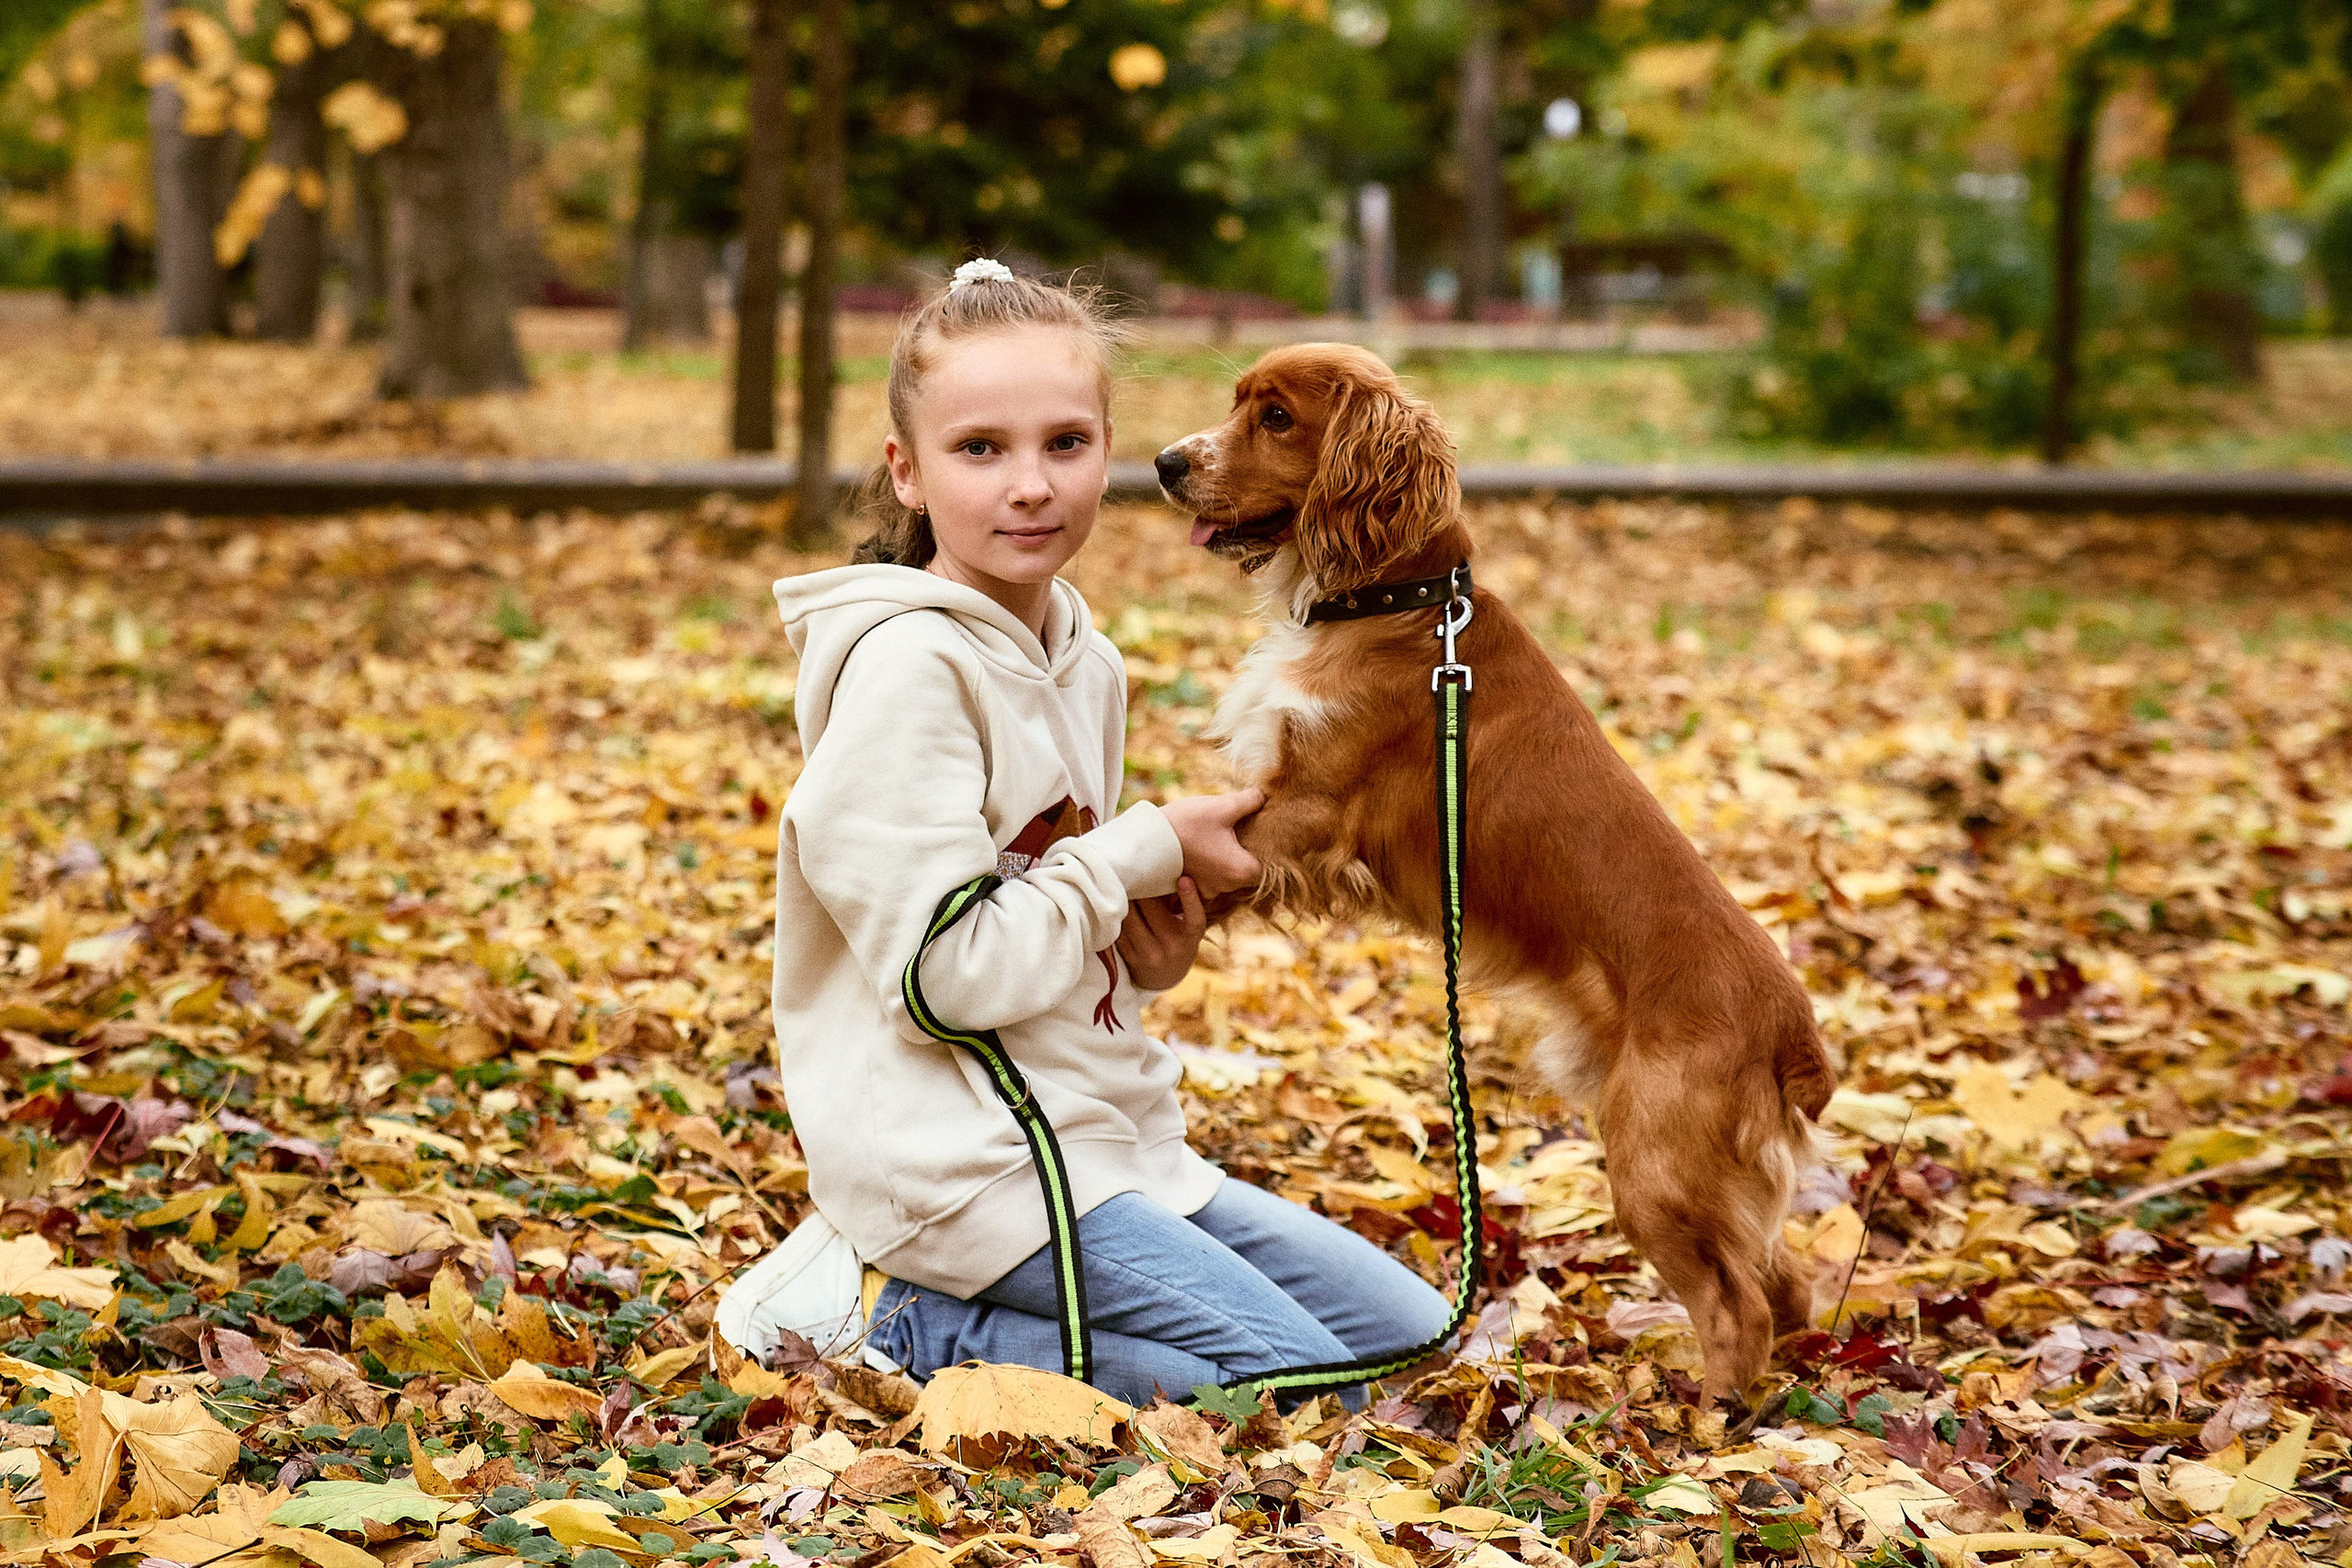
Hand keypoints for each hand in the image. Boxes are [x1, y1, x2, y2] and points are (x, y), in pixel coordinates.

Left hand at [1116, 876, 1207, 991]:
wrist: (1165, 978)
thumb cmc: (1179, 943)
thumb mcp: (1188, 929)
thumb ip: (1182, 907)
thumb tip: (1164, 871)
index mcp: (1190, 936)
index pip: (1194, 916)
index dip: (1190, 898)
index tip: (1184, 879)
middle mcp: (1172, 946)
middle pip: (1150, 907)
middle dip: (1141, 886)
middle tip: (1134, 866)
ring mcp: (1150, 953)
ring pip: (1130, 917)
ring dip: (1124, 897)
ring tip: (1120, 878)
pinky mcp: (1131, 957)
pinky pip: (1119, 929)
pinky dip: (1115, 914)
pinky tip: (1112, 901)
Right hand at [1159, 787, 1262, 897]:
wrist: (1143, 840)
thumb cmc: (1186, 824)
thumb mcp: (1222, 806)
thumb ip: (1250, 801)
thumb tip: (1264, 797)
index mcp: (1240, 871)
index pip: (1264, 865)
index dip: (1260, 847)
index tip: (1250, 830)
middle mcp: (1225, 888)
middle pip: (1244, 870)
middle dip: (1239, 850)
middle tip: (1229, 828)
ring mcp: (1205, 891)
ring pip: (1224, 873)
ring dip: (1221, 857)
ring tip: (1209, 835)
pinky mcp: (1188, 890)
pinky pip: (1205, 878)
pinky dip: (1205, 865)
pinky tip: (1197, 846)